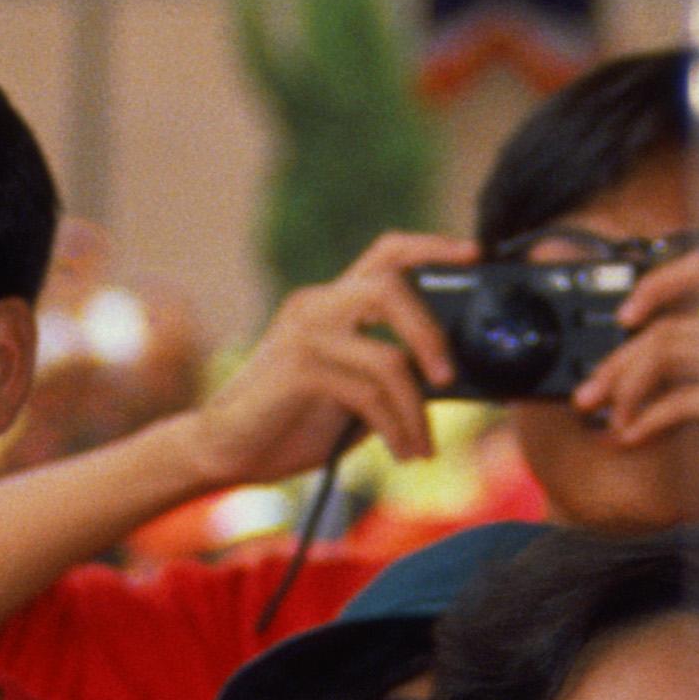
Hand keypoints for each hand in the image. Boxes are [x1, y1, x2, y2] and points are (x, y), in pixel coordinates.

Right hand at [175, 231, 472, 489]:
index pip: (386, 253)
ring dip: (415, 410)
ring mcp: (304, 334)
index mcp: (331, 302)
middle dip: (430, 334)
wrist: (225, 452)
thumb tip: (449, 381)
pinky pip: (367, 394)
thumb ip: (390, 375)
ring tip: (422, 447)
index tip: (473, 253)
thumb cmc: (290, 423)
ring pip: (387, 356)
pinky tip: (401, 452)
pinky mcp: (297, 370)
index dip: (432, 247)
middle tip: (448, 378)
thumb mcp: (351, 392)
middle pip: (390, 287)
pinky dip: (394, 428)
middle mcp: (316, 306)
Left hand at [567, 250, 698, 513]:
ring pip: (663, 357)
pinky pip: (678, 403)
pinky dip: (646, 421)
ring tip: (610, 419)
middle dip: (617, 363)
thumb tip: (660, 371)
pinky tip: (633, 438)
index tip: (627, 317)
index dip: (655, 285)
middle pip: (665, 328)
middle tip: (592, 393)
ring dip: (624, 391)